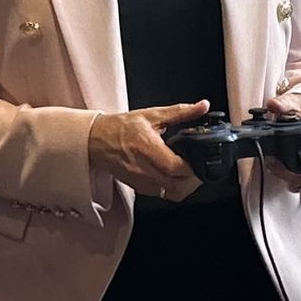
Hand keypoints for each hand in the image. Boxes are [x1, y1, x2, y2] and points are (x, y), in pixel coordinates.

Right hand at [90, 100, 208, 199]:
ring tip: (187, 173)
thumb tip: (202, 106)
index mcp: (148, 148)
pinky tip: (173, 176)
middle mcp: (144, 168)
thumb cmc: (121, 128)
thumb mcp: (152, 115)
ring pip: (171, 194)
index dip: (193, 167)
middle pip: (177, 186)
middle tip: (198, 168)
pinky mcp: (138, 187)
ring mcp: (141, 181)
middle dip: (192, 179)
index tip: (199, 159)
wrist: (97, 140)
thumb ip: (181, 112)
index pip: (176, 167)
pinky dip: (172, 188)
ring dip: (184, 186)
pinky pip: (162, 194)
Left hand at [264, 93, 300, 193]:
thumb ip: (284, 104)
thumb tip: (274, 104)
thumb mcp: (295, 102)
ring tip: (273, 165)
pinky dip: (291, 180)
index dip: (293, 165)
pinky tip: (281, 173)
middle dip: (287, 172)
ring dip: (288, 177)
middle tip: (271, 163)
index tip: (276, 160)